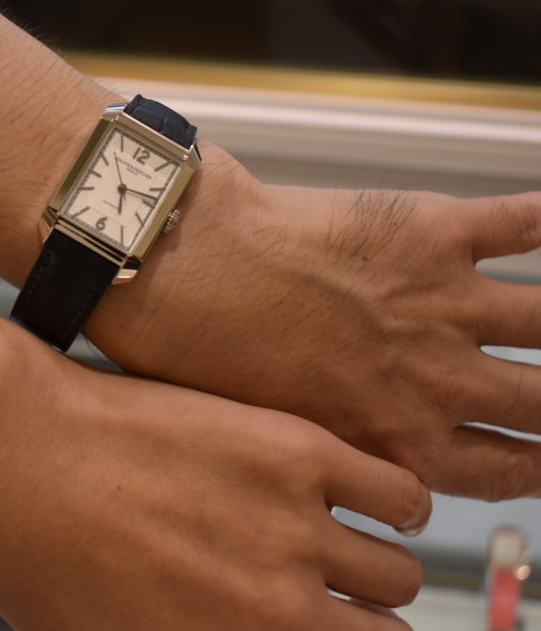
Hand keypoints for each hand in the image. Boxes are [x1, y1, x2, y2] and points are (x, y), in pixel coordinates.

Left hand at [0, 323, 430, 630]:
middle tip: (332, 594)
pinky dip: (396, 500)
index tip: (321, 623)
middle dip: (359, 620)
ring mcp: (293, 532)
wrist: (14, 448)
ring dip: (376, 560)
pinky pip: (399, 492)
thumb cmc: (32, 546)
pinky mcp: (298, 453)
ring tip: (346, 537)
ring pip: (396, 570)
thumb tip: (214, 624)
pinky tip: (367, 493)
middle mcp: (276, 613)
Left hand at [89, 142, 540, 500]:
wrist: (188, 273)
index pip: (504, 470)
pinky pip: (521, 223)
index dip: (535, 466)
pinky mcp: (434, 233)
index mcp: (398, 442)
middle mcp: (440, 383)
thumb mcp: (279, 437)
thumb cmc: (206, 354)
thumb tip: (352, 455)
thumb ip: (336, 448)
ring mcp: (446, 306)